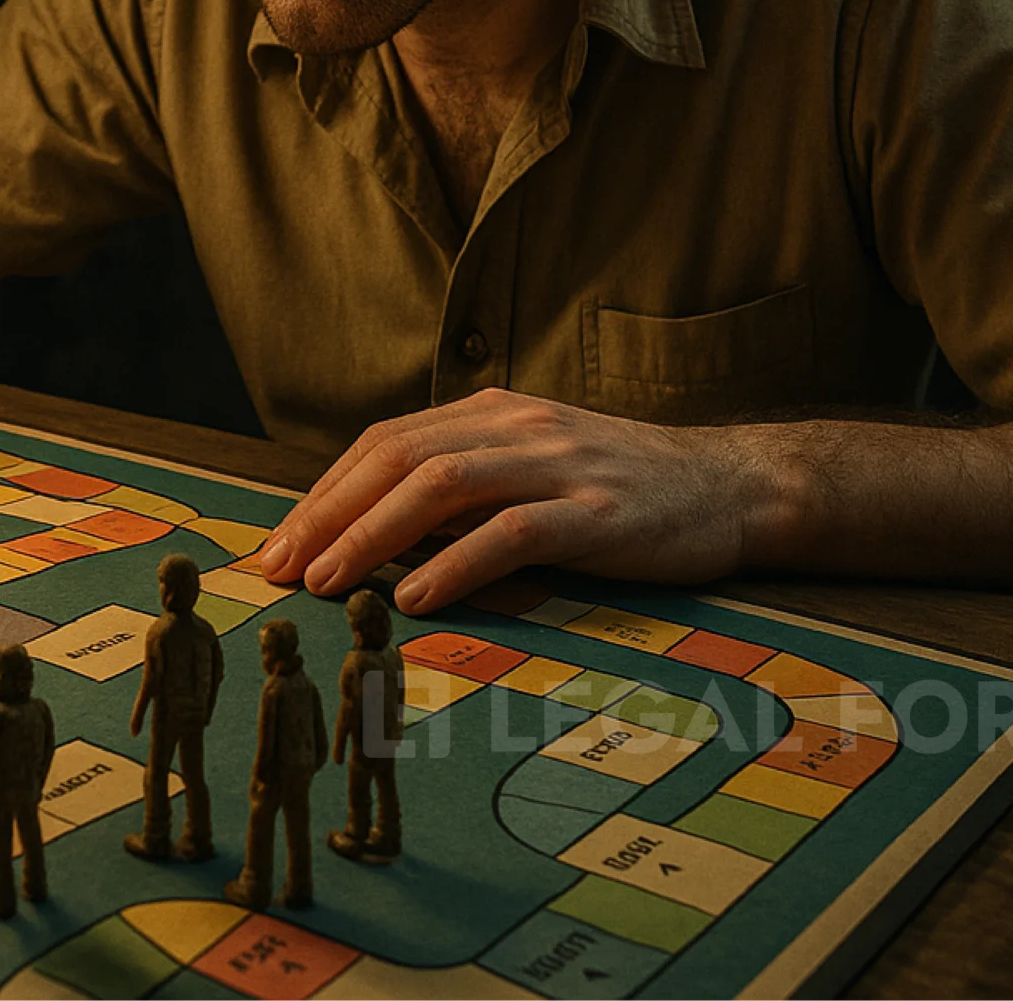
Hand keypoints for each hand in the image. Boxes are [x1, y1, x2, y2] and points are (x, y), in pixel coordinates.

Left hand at [257, 388, 778, 614]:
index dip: (325, 493)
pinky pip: (512, 532)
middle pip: (398, 459)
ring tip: (328, 583)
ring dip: (373, 536)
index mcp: (494, 413)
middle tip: (280, 568)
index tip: (279, 545)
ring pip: (442, 487)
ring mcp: (560, 465)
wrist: (733, 486)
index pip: (386, 443)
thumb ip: (464, 490)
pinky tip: (418, 598)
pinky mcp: (599, 512)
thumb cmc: (624, 490)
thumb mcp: (534, 468)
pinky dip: (456, 564)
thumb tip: (374, 538)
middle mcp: (518, 427)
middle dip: (328, 514)